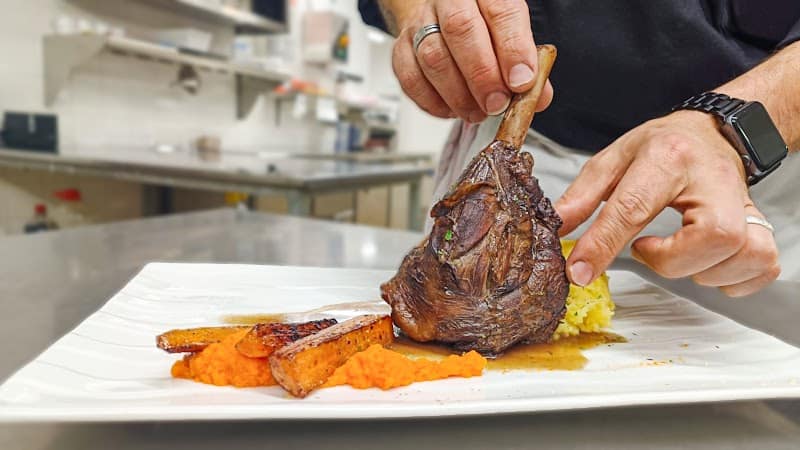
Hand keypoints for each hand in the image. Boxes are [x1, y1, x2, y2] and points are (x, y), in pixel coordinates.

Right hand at [391, 0, 552, 121]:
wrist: (443, 18)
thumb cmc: (483, 29)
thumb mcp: (513, 36)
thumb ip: (529, 65)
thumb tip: (537, 98)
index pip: (501, 12)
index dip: (512, 49)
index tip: (521, 82)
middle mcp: (450, 0)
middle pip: (461, 30)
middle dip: (482, 75)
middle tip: (496, 104)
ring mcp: (421, 22)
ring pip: (433, 57)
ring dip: (458, 94)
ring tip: (477, 112)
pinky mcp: (401, 48)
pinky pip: (411, 78)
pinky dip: (433, 101)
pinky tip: (452, 109)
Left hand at [555, 110, 780, 296]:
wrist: (715, 132)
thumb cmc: (663, 147)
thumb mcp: (614, 159)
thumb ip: (583, 195)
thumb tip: (556, 227)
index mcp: (667, 158)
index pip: (634, 207)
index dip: (603, 245)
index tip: (579, 272)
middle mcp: (712, 180)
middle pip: (712, 236)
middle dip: (671, 260)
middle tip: (648, 249)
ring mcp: (744, 203)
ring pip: (741, 254)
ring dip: (700, 270)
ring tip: (676, 251)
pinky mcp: (761, 224)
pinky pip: (762, 266)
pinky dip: (732, 278)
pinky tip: (705, 264)